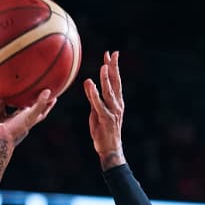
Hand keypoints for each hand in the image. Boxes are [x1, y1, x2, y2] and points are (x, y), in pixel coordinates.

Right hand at [0, 88, 56, 145]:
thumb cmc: (16, 129)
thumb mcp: (31, 116)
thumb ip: (40, 104)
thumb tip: (49, 91)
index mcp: (26, 120)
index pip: (39, 111)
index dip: (46, 104)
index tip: (52, 95)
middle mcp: (14, 120)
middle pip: (19, 107)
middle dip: (20, 98)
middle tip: (23, 84)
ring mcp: (2, 120)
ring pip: (0, 106)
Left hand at [83, 50, 126, 167]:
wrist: (110, 150)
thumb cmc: (103, 131)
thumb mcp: (96, 111)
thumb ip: (92, 97)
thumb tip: (87, 83)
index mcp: (116, 101)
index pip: (115, 80)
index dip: (112, 67)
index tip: (110, 54)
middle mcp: (117, 104)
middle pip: (116, 82)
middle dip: (114, 67)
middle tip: (112, 54)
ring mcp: (113, 112)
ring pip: (109, 92)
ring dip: (106, 79)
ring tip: (103, 66)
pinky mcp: (106, 119)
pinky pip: (99, 105)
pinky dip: (95, 95)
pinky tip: (91, 85)